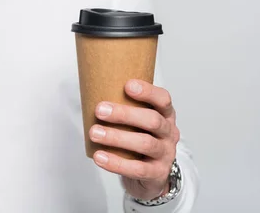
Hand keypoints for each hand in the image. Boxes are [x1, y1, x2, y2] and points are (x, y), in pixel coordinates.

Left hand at [89, 79, 179, 200]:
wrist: (152, 172)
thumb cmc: (139, 137)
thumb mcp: (137, 120)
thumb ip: (123, 106)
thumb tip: (90, 91)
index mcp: (165, 114)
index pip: (163, 99)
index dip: (148, 92)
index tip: (127, 85)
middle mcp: (169, 132)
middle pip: (152, 120)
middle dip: (124, 114)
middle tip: (99, 110)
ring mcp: (166, 154)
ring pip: (145, 144)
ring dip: (117, 137)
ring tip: (94, 133)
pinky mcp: (158, 173)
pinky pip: (138, 169)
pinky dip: (116, 163)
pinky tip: (99, 156)